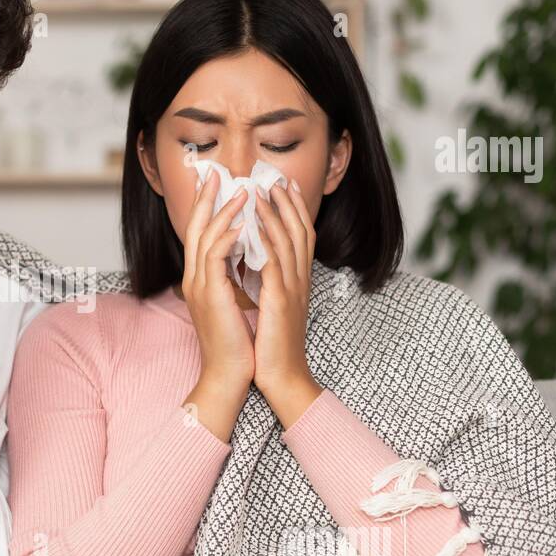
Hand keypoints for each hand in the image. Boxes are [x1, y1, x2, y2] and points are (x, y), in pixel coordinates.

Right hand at [179, 168, 254, 441]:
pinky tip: (241, 224)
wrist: (230, 374)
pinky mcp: (210, 296)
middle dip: (206, 197)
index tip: (219, 182)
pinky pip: (214, 258)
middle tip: (218, 172)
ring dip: (223, 211)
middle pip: (194, 227)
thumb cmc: (238, 342)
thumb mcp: (235, 301)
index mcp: (200, 278)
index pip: (199, 232)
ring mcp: (199, 286)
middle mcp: (194, 278)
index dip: (207, 205)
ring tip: (241, 192)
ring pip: (204, 236)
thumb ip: (234, 275)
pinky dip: (226, 237)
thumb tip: (246, 251)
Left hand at [250, 180, 322, 427]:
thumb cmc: (273, 346)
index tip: (283, 186)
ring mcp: (292, 290)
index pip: (299, 237)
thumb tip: (257, 261)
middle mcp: (299, 281)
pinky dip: (267, 241)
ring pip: (287, 242)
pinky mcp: (280, 302)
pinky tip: (256, 224)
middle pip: (299, 231)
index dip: (293, 210)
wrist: (281, 377)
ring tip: (262, 190)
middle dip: (288, 202)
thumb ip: (269, 282)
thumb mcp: (272, 307)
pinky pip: (274, 264)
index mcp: (297, 282)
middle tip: (275, 177)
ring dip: (275, 213)